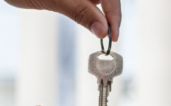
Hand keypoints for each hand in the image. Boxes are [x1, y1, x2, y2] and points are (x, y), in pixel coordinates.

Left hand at [4, 0, 120, 39]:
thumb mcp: (55, 0)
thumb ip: (81, 13)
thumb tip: (103, 30)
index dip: (114, 15)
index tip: (113, 36)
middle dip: (110, 16)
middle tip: (109, 38)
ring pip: (98, 1)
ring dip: (101, 16)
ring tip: (102, 32)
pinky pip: (88, 1)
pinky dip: (91, 12)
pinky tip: (91, 21)